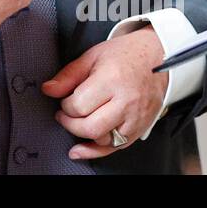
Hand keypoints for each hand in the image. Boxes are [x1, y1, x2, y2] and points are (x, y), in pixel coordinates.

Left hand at [41, 26, 166, 160]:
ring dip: (84, 133)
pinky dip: (96, 151)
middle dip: (70, 123)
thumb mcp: (93, 56)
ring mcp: (135, 117)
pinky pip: (116, 148)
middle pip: (90, 126)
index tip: (64, 100)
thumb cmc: (126, 56)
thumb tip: (49, 90)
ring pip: (102, 139)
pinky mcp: (140, 128)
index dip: (65, 105)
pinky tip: (81, 150)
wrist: (158, 59)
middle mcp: (126, 102)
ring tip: (78, 121)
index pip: (79, 105)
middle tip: (64, 114)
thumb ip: (68, 75)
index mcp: (112, 80)